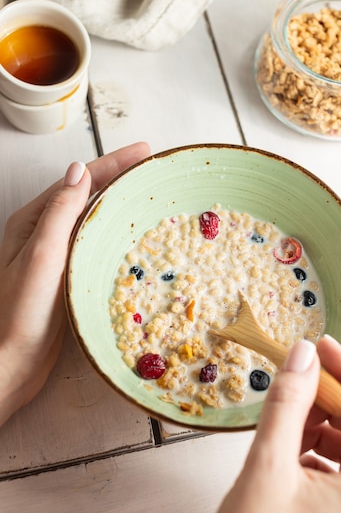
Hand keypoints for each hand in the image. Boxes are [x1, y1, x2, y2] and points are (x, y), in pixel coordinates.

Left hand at [0, 142, 149, 425]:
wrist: (12, 361)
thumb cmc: (21, 311)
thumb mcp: (42, 255)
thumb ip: (61, 212)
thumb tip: (79, 170)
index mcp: (34, 220)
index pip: (80, 181)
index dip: (113, 163)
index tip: (145, 151)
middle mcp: (45, 232)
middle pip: (90, 194)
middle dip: (121, 177)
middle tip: (154, 168)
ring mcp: (58, 253)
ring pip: (95, 218)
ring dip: (122, 202)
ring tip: (152, 193)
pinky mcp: (69, 274)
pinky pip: (97, 242)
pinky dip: (117, 231)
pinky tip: (135, 233)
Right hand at [207, 336, 340, 512]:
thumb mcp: (266, 467)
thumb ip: (287, 403)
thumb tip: (303, 355)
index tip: (319, 346)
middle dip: (332, 398)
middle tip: (297, 378)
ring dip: (321, 425)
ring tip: (285, 418)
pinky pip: (340, 475)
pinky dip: (315, 453)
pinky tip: (286, 451)